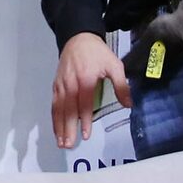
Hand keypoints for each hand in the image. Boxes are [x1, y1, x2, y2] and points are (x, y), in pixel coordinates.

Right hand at [51, 33, 130, 148]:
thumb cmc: (98, 53)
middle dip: (68, 128)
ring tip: (61, 142)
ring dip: (59, 127)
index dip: (85, 120)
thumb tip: (128, 104)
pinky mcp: (56, 85)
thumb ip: (121, 85)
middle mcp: (70, 83)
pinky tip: (56, 130)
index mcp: (85, 79)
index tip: (86, 134)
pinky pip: (54, 104)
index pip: (84, 104)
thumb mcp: (114, 65)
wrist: (78, 38)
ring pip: (59, 109)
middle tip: (69, 145)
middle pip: (68, 109)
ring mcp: (61, 85)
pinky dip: (54, 118)